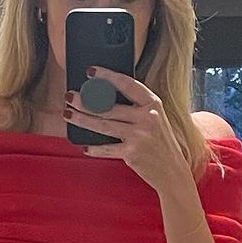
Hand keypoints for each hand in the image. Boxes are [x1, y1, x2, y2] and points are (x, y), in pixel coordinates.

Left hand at [65, 67, 193, 195]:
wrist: (173, 171)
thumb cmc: (160, 143)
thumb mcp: (155, 119)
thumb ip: (137, 108)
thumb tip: (104, 98)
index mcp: (153, 104)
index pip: (126, 84)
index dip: (107, 76)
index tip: (91, 72)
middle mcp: (147, 117)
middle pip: (109, 106)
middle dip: (85, 100)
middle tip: (70, 96)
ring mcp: (139, 136)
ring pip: (103, 125)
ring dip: (82, 120)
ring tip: (68, 115)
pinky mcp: (132, 153)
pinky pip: (107, 149)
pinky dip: (94, 148)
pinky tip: (84, 146)